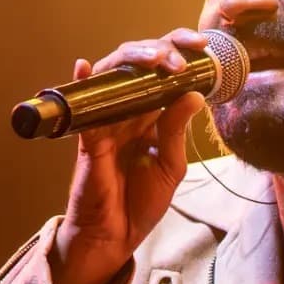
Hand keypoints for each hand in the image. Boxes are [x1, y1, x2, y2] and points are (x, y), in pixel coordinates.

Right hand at [51, 30, 209, 283]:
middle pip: (138, 65)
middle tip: (182, 56)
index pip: (163, 73)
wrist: (115, 236)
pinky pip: (83, 108)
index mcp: (151, 116)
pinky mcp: (88, 138)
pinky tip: (84, 67)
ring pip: (112, 76)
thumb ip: (177, 131)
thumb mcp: (170, 166)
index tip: (202, 47)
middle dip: (161, 50)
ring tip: (156, 58)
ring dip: (133, 59)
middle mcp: (127, 111)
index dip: (180, 54)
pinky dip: (81, 84)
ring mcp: (106, 121)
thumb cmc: (140, 202)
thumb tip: (195, 94)